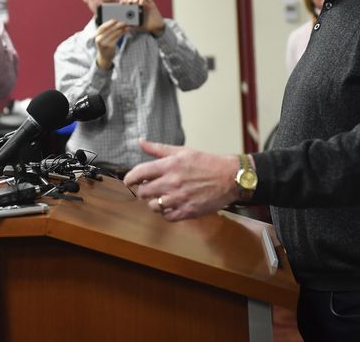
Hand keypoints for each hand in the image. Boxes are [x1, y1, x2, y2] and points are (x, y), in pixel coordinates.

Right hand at [93, 19, 126, 69]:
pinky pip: (117, 38)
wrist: (104, 56)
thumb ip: (107, 30)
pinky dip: (121, 34)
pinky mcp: (110, 47)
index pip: (102, 27)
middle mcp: (99, 39)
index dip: (109, 23)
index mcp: (96, 35)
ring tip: (126, 27)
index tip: (115, 20)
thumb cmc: (105, 44)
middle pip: (109, 30)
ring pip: (114, 34)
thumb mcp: (103, 37)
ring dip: (121, 29)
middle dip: (117, 25)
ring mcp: (104, 44)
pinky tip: (124, 31)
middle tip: (123, 22)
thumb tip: (117, 22)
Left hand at [124, 140, 238, 221]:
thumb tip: (140, 141)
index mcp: (169, 165)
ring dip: (155, 202)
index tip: (129, 181)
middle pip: (143, 192)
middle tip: (151, 188)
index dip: (130, 178)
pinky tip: (172, 205)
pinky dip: (166, 212)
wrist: (230, 178)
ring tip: (164, 197)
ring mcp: (179, 198)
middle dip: (144, 190)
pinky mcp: (187, 211)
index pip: (139, 173)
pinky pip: (166, 217)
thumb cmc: (207, 163)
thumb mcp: (182, 151)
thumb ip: (158, 149)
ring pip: (153, 206)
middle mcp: (172, 182)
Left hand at [125, 0, 164, 34]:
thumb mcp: (134, 26)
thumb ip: (129, 24)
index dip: (124, 0)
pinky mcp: (150, 3)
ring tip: (134, 2)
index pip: (127, 0)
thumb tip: (122, 24)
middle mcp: (138, 4)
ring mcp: (145, 3)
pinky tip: (141, 4)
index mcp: (133, 8)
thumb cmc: (144, 26)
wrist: (154, 28)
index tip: (121, 3)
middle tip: (129, 2)